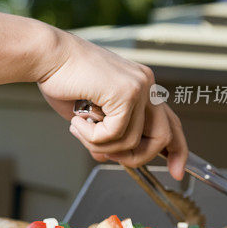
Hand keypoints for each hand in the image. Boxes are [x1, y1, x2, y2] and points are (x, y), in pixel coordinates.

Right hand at [37, 31, 187, 179]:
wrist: (49, 55)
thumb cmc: (63, 77)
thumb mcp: (90, 114)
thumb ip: (106, 133)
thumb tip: (108, 156)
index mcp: (142, 86)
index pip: (171, 122)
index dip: (177, 150)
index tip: (176, 172)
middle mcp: (146, 84)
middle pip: (163, 136)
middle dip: (138, 157)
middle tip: (107, 154)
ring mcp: (139, 87)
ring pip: (133, 141)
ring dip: (102, 145)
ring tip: (80, 130)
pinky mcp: (126, 92)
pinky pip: (116, 134)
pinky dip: (93, 137)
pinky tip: (77, 122)